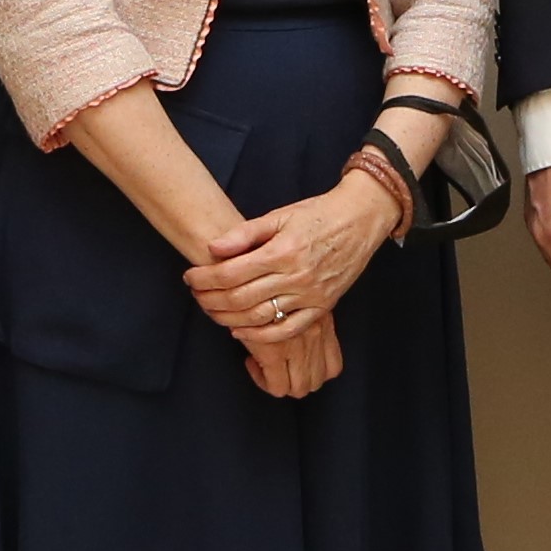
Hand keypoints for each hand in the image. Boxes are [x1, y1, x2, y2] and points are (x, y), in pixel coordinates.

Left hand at [189, 183, 389, 396]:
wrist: (360, 220)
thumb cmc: (317, 215)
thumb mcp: (279, 215)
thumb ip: (244, 233)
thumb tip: (213, 248)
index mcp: (282, 250)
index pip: (231, 272)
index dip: (205, 278)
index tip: (190, 277)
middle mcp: (296, 276)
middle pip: (240, 298)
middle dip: (210, 299)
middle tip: (195, 295)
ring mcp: (310, 295)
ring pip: (259, 317)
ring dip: (228, 318)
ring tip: (211, 311)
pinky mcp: (321, 307)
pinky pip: (287, 330)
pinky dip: (260, 335)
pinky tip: (240, 331)